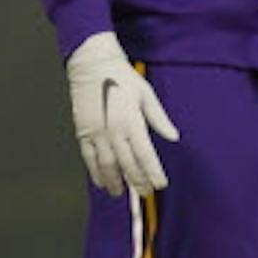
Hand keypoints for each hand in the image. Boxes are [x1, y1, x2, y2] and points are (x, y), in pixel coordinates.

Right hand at [66, 31, 180, 196]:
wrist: (93, 65)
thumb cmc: (122, 77)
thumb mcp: (146, 94)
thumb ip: (159, 118)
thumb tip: (174, 136)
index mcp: (131, 121)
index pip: (145, 154)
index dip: (153, 172)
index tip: (160, 184)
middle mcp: (113, 130)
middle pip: (127, 164)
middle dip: (137, 181)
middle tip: (146, 193)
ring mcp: (96, 133)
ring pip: (107, 166)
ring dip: (115, 182)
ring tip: (121, 193)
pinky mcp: (83, 132)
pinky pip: (89, 158)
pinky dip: (95, 172)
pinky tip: (101, 182)